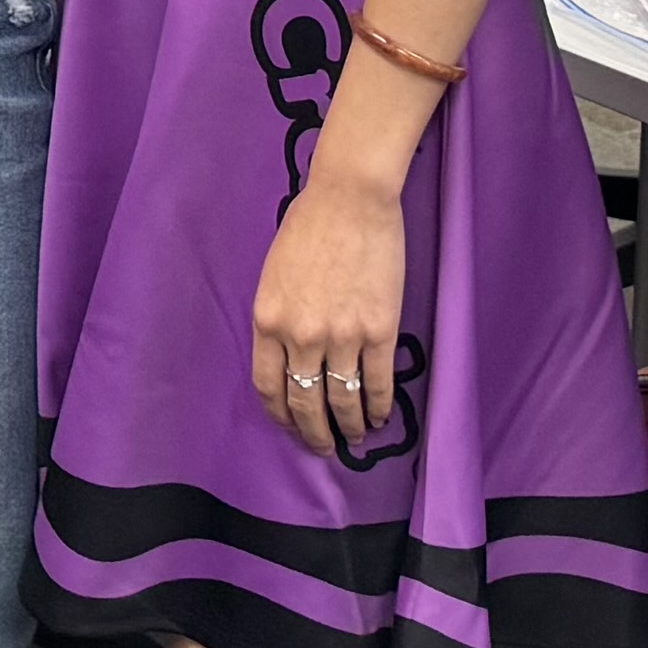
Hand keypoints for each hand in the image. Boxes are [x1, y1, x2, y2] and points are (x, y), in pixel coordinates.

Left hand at [250, 167, 413, 461]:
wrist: (350, 199)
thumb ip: (278, 318)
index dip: (280, 416)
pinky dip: (379, 407)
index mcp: (268, 320)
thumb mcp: (273, 275)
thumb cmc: (308, 227)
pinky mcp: (378, 331)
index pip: (268, 387)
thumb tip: (290, 356)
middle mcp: (300, 336)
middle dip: (313, 434)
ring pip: (342, 400)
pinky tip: (380, 416)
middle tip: (323, 448)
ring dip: (349, 426)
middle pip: (304, 403)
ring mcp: (341, 336)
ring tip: (355, 437)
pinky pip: (377, 384)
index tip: (290, 427)